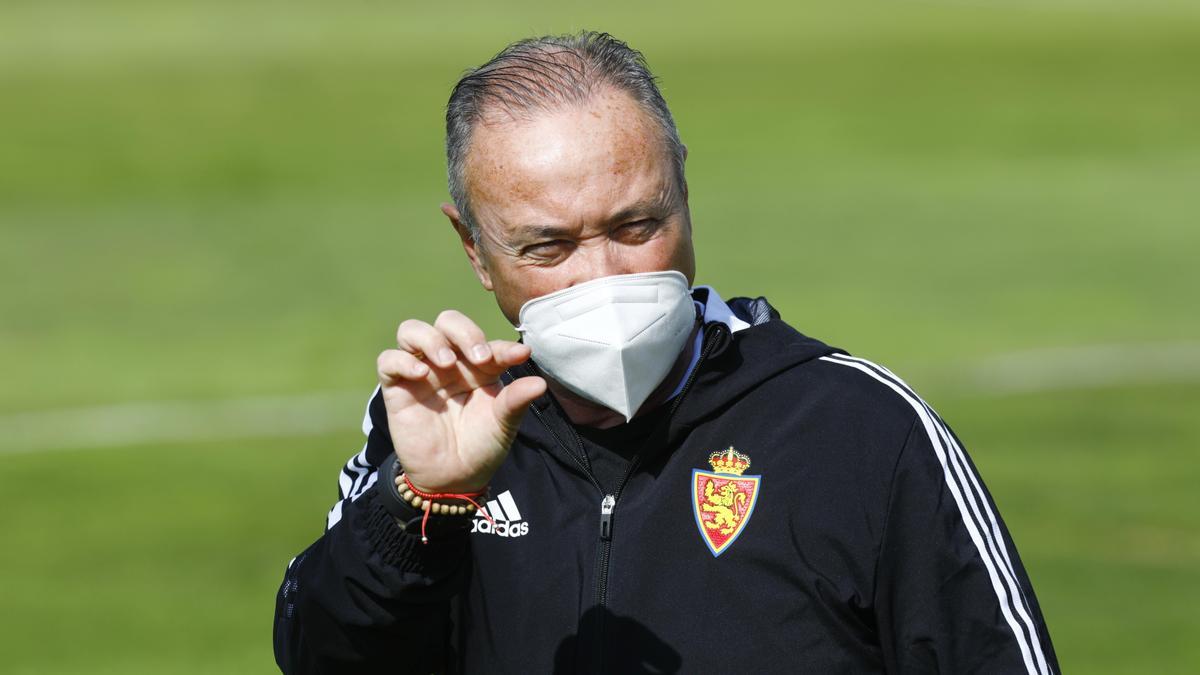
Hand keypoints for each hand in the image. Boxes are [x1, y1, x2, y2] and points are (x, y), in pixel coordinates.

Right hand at [376, 310, 545, 492]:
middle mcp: (449, 363)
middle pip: (447, 321)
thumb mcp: (504, 424)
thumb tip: (540, 382)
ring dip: (431, 339)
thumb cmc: (481, 446)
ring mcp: (421, 373)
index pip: (486, 342)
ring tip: (447, 362)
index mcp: (478, 365)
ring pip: (412, 330)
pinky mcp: (398, 389)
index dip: (503, 346)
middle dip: (464, 331)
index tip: (520, 356)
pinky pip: (388, 361)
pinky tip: (422, 374)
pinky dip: (402, 361)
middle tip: (480, 357)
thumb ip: (517, 400)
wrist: (454, 480)